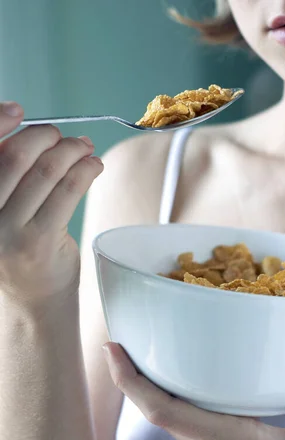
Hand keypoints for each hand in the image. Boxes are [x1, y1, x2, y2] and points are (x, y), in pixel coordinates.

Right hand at [0, 102, 103, 305]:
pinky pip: (68, 191)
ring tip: (85, 149)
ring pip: (46, 171)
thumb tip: (34, 133)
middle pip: (15, 156)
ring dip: (73, 151)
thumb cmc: (19, 253)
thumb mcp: (1, 214)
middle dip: (46, 137)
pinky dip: (85, 171)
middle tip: (66, 138)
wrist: (32, 303)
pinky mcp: (40, 242)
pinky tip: (94, 166)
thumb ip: (9, 179)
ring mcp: (9, 231)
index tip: (21, 110)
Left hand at [104, 342, 284, 439]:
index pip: (162, 408)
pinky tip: (207, 400)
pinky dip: (189, 411)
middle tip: (129, 345)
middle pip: (161, 413)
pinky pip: (198, 436)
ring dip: (162, 395)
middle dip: (138, 380)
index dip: (131, 379)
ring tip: (161, 363)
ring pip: (178, 425)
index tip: (112, 349)